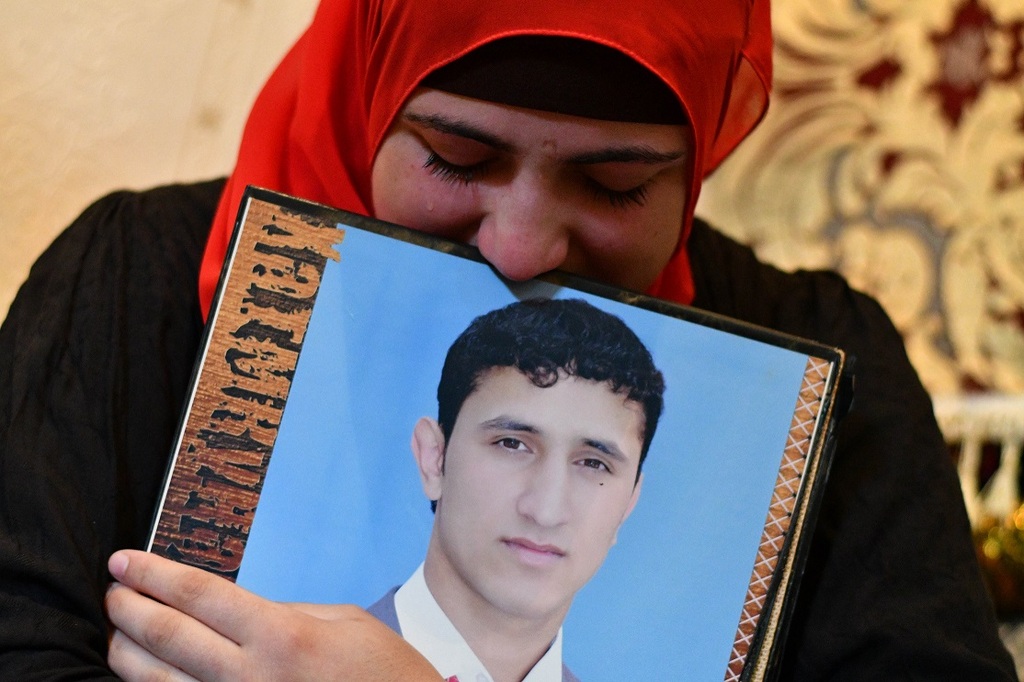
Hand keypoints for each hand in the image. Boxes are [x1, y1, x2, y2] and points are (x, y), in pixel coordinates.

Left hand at [105, 550, 440, 680]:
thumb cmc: (384, 673)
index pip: (199, 596)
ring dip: (127, 657)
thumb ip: (285, 613)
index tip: (124, 561)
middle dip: (128, 611)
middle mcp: (249, 677)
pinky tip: (148, 678)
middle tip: (112, 592)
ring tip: (116, 636)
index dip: (154, 575)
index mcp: (280, 635)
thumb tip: (237, 613)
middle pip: (167, 640)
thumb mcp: (344, 622)